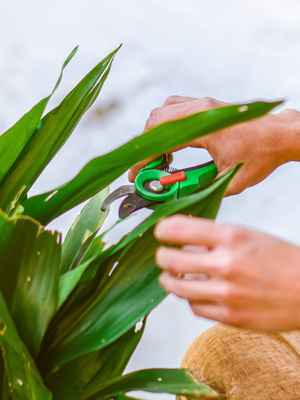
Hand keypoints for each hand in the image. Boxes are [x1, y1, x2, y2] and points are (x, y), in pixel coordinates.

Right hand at [129, 96, 299, 194]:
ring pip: (163, 112)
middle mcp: (199, 110)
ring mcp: (202, 105)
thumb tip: (179, 197)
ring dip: (154, 134)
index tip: (136, 174)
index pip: (160, 140)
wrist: (280, 135)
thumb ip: (201, 189)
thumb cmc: (261, 154)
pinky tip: (173, 143)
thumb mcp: (230, 179)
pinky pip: (175, 108)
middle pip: (155, 121)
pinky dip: (166, 125)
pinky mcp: (205, 106)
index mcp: (204, 127)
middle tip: (147, 168)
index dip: (144, 160)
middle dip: (144, 147)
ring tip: (160, 156)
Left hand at [155, 215, 299, 330]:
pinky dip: (191, 300)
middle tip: (163, 256)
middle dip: (161, 257)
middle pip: (170, 260)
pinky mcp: (229, 316)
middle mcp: (225, 263)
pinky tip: (197, 294)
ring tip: (172, 277)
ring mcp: (226, 292)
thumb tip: (183, 239)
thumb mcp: (247, 236)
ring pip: (177, 288)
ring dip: (170, 280)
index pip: (179, 229)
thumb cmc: (280, 260)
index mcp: (230, 237)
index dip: (162, 229)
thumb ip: (214, 237)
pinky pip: (195, 307)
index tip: (160, 232)